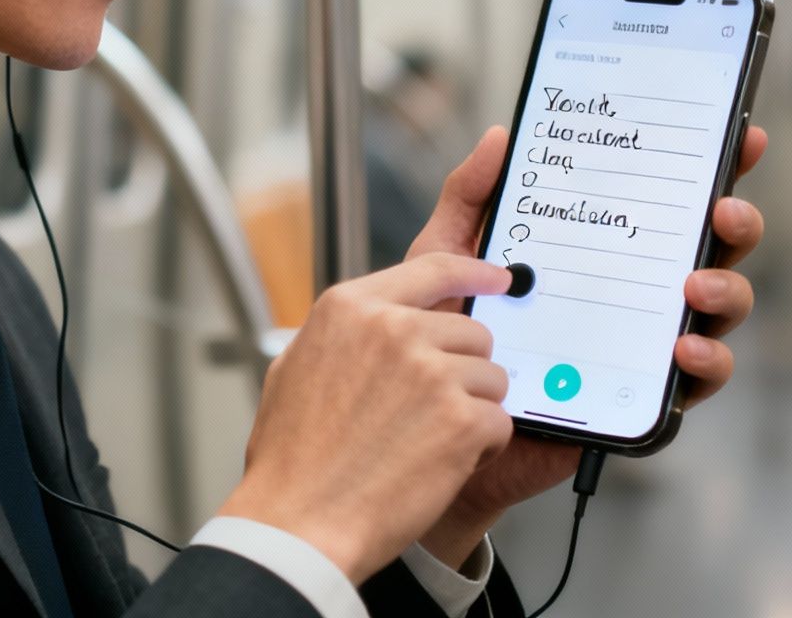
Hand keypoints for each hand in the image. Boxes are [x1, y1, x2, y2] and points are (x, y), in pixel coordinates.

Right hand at [218, 253, 518, 581]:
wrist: (300, 522)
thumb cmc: (292, 459)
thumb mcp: (294, 367)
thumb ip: (344, 334)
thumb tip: (378, 321)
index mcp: (351, 309)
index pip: (431, 268)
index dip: (473, 271)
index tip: (498, 279)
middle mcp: (393, 330)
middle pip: (471, 331)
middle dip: (462, 368)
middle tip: (429, 410)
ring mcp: (431, 372)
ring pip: (490, 377)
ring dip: (471, 409)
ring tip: (425, 442)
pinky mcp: (461, 419)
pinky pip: (499, 421)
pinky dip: (482, 447)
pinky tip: (439, 464)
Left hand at [405, 123, 769, 566]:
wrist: (437, 419)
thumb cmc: (447, 334)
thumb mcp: (448, 256)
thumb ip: (471, 197)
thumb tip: (500, 135)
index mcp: (601, 248)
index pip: (667, 202)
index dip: (713, 168)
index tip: (742, 136)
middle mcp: (635, 290)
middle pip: (710, 250)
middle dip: (734, 224)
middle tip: (721, 210)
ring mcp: (646, 344)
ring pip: (717, 313)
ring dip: (726, 292)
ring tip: (697, 285)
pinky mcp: (643, 399)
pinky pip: (694, 383)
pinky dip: (703, 362)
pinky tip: (680, 349)